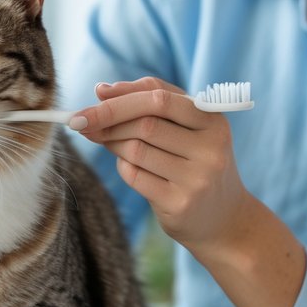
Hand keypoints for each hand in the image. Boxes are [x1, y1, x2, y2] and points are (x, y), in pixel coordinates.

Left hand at [70, 77, 251, 258]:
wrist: (224, 217)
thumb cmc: (196, 161)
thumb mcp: (187, 126)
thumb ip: (150, 99)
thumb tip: (102, 89)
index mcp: (213, 119)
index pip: (159, 98)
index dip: (118, 100)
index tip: (89, 102)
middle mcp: (210, 148)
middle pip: (144, 124)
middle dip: (107, 121)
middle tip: (83, 123)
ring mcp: (197, 178)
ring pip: (135, 150)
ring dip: (112, 144)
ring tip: (109, 142)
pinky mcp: (180, 203)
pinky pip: (135, 176)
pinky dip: (123, 167)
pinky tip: (129, 166)